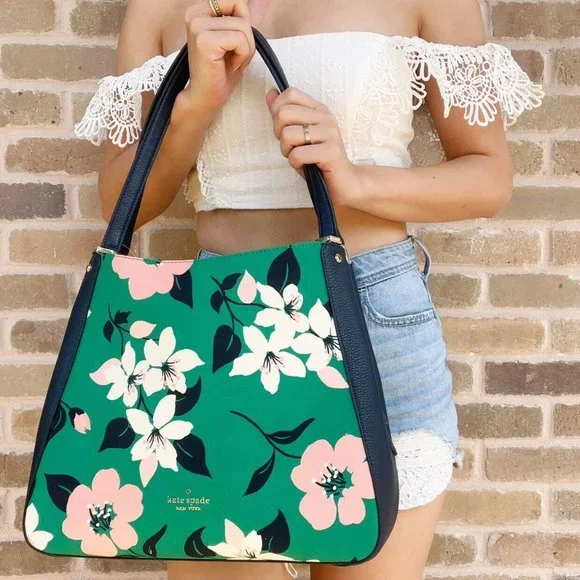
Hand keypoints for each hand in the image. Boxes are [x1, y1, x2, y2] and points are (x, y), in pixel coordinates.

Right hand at [175, 0, 270, 122]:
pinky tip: (230, 66)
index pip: (237, 1)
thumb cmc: (221, 72)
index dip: (244, 25)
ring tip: (232, 62)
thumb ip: (247, 16)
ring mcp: (197, 25)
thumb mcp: (238, 39)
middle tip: (234, 56)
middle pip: (241, 8)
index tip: (232, 46)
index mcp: (200, 9)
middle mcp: (194, 13)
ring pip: (243, 27)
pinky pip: (240, 40)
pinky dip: (243, 56)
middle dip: (247, 36)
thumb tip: (265, 0)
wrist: (206, 98)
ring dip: (246, 50)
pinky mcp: (204, 40)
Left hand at [265, 86, 359, 206]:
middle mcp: (325, 117)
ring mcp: (330, 134)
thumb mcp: (297, 136)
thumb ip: (284, 115)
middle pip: (284, 113)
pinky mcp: (331, 152)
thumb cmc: (317, 161)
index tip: (285, 130)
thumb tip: (270, 93)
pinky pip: (297, 154)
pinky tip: (305, 166)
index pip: (290, 94)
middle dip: (279, 135)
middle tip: (291, 147)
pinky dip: (295, 163)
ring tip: (299, 158)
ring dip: (287, 151)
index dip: (278, 112)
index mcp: (318, 110)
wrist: (344, 182)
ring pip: (287, 134)